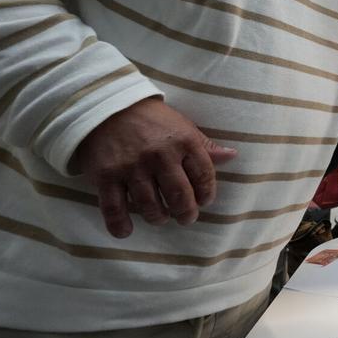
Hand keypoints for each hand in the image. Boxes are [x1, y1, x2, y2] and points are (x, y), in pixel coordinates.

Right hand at [71, 97, 237, 237]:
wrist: (107, 106)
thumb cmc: (151, 120)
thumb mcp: (183, 126)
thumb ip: (205, 146)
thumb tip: (232, 156)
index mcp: (184, 142)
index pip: (204, 176)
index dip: (207, 194)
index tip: (203, 201)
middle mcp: (159, 156)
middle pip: (179, 197)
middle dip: (186, 213)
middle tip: (185, 217)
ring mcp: (132, 167)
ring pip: (150, 206)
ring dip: (158, 218)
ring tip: (160, 217)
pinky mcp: (106, 176)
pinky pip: (114, 209)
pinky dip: (120, 225)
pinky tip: (126, 230)